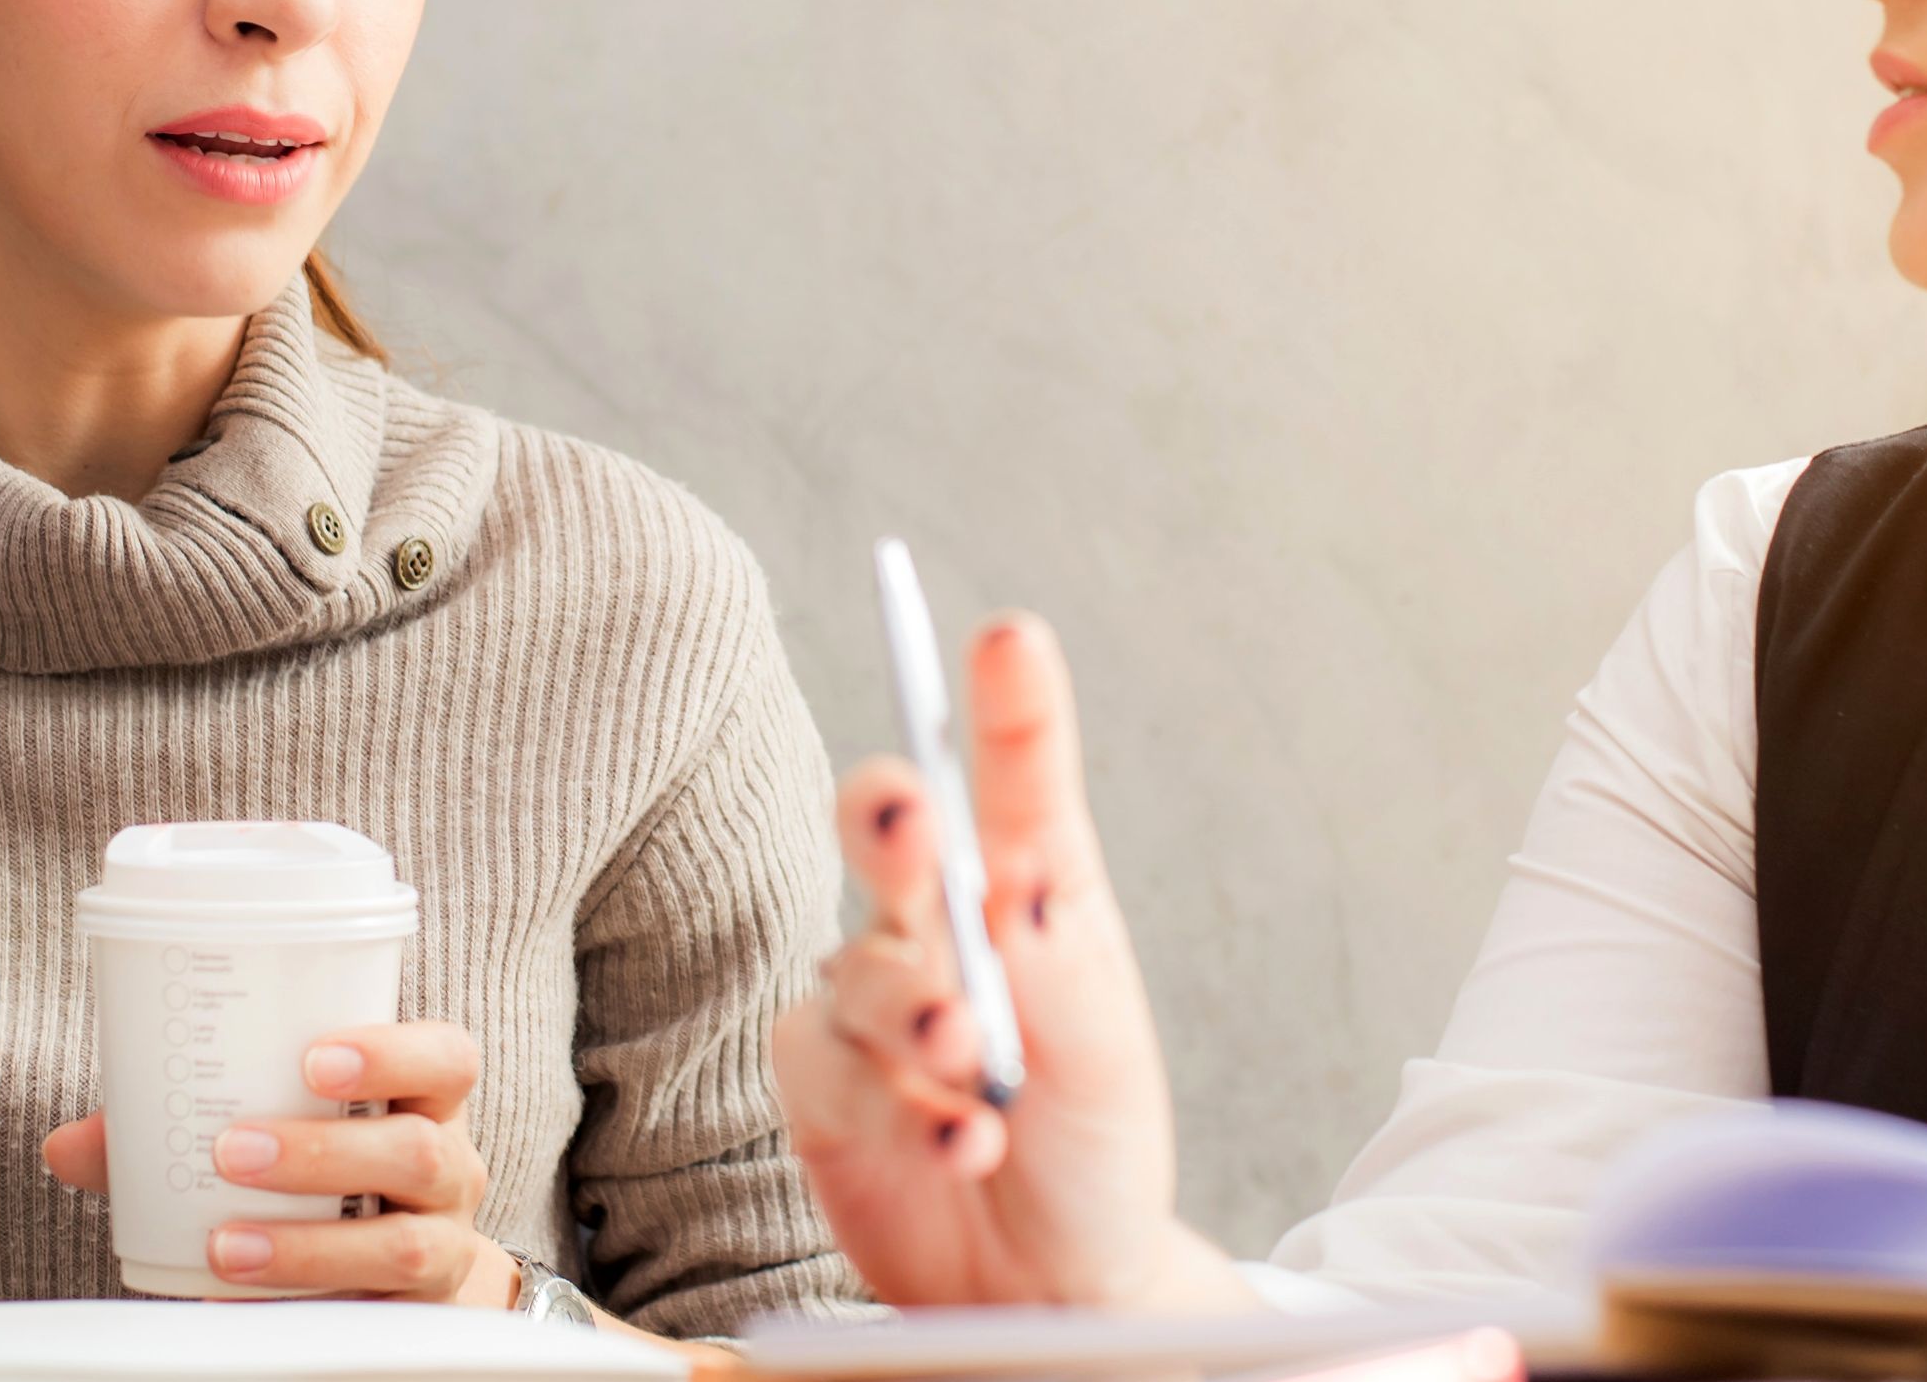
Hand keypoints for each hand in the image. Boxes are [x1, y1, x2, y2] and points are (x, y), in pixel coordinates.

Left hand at [40, 1022, 515, 1304]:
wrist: (393, 1269)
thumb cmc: (325, 1173)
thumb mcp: (278, 1129)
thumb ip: (178, 1129)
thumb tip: (67, 1147)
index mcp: (426, 1101)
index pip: (446, 1059)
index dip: (393, 1052)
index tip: (314, 1058)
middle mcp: (449, 1170)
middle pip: (419, 1151)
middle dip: (323, 1152)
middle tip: (233, 1151)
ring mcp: (442, 1246)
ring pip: (403, 1245)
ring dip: (307, 1245)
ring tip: (225, 1244)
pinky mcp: (415, 1316)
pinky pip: (373, 1318)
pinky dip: (300, 1308)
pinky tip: (236, 1304)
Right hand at [771, 613, 1250, 1310]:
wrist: (1046, 1287)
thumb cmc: (1091, 1152)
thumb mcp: (1107, 1060)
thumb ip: (1059, 972)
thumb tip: (1019, 880)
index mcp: (1032, 893)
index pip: (1017, 785)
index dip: (1009, 709)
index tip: (1009, 640)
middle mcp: (940, 926)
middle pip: (889, 831)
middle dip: (891, 818)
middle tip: (915, 827)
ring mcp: (871, 1000)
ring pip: (859, 968)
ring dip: (915, 1014)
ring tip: (971, 1067)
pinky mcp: (819, 1080)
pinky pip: (831, 1068)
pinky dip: (899, 1107)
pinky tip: (957, 1139)